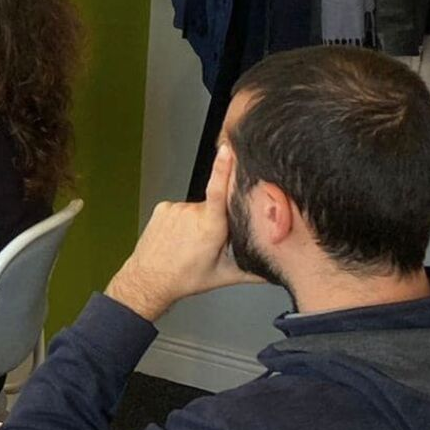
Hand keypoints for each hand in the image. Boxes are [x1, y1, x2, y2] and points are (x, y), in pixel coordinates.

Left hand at [106, 147, 262, 319]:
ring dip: (201, 220)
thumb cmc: (185, 279)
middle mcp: (192, 214)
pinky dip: (185, 219)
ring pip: (199, 208)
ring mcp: (175, 209)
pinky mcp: (162, 207)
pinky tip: (179, 236)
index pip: (220, 191)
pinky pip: (182, 208)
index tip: (229, 150)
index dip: (224, 168)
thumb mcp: (226, 276)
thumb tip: (281, 268)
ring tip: (191, 243)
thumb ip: (257, 270)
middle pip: (218, 205)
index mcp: (210, 227)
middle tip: (212, 243)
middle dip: (221, 219)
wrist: (148, 280)